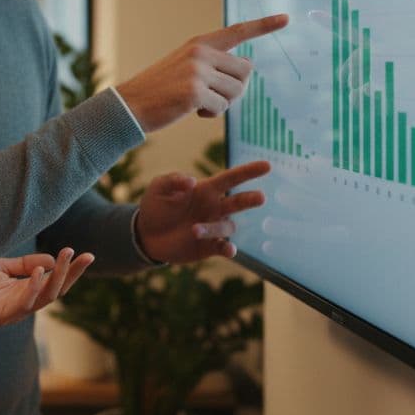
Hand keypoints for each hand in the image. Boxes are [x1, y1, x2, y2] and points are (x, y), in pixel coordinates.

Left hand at [0, 248, 94, 328]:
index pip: (54, 281)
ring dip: (57, 277)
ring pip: (44, 298)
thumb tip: (51, 260)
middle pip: (56, 290)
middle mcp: (22, 303)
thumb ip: (23, 264)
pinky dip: (33, 287)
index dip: (71, 269)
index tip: (87, 254)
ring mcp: (12, 312)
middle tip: (86, 255)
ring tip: (65, 256)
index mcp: (24, 291)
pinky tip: (39, 271)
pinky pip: (22, 304)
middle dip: (72, 273)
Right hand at [115, 14, 288, 131]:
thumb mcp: (186, 67)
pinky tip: (191, 111)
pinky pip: (222, 107)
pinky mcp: (195, 92)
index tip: (287, 18)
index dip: (264, 25)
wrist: (131, 105)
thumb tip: (249, 64)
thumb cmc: (161, 90)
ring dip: (222, 104)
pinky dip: (210, 115)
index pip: (238, 31)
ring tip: (198, 104)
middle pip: (245, 71)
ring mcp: (197, 71)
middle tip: (212, 97)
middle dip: (235, 89)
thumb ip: (215, 62)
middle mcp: (201, 52)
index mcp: (199, 43)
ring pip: (236, 91)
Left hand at [136, 161, 270, 261]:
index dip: (248, 172)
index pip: (231, 178)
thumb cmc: (155, 206)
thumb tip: (193, 182)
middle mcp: (214, 208)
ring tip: (193, 229)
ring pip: (226, 226)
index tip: (267, 166)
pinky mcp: (209, 247)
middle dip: (249, 199)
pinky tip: (228, 249)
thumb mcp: (159, 187)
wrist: (146, 235)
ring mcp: (214, 228)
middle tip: (260, 197)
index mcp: (206, 190)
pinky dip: (229, 248)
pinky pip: (224, 247)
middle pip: (238, 202)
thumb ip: (174, 180)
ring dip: (213, 228)